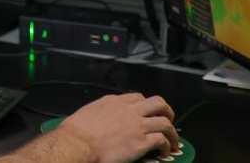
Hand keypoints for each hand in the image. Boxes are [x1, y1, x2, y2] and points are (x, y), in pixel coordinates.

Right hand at [59, 93, 177, 162]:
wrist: (78, 143)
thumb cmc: (76, 132)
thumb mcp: (88, 112)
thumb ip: (100, 111)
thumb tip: (100, 118)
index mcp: (114, 101)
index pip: (137, 97)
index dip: (146, 105)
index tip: (147, 113)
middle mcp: (129, 110)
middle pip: (158, 103)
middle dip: (166, 112)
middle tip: (168, 120)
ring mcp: (137, 125)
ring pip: (165, 122)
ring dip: (172, 133)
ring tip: (172, 141)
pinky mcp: (141, 142)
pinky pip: (162, 140)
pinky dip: (166, 147)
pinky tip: (164, 153)